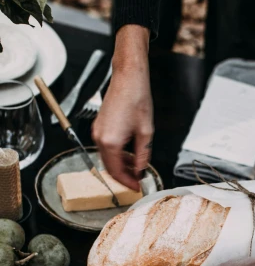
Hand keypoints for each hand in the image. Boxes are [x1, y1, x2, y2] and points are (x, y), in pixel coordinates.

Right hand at [91, 26, 152, 191]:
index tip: (137, 186)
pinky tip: (130, 154)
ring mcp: (97, 131)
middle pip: (109, 167)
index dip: (127, 182)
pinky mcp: (100, 126)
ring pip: (108, 157)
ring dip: (121, 165)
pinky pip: (107, 147)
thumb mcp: (146, 132)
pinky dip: (118, 154)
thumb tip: (141, 170)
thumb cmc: (137, 99)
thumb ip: (142, 155)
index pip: (116, 171)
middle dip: (124, 175)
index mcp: (110, 142)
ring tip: (137, 167)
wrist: (128, 78)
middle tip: (138, 180)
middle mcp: (99, 138)